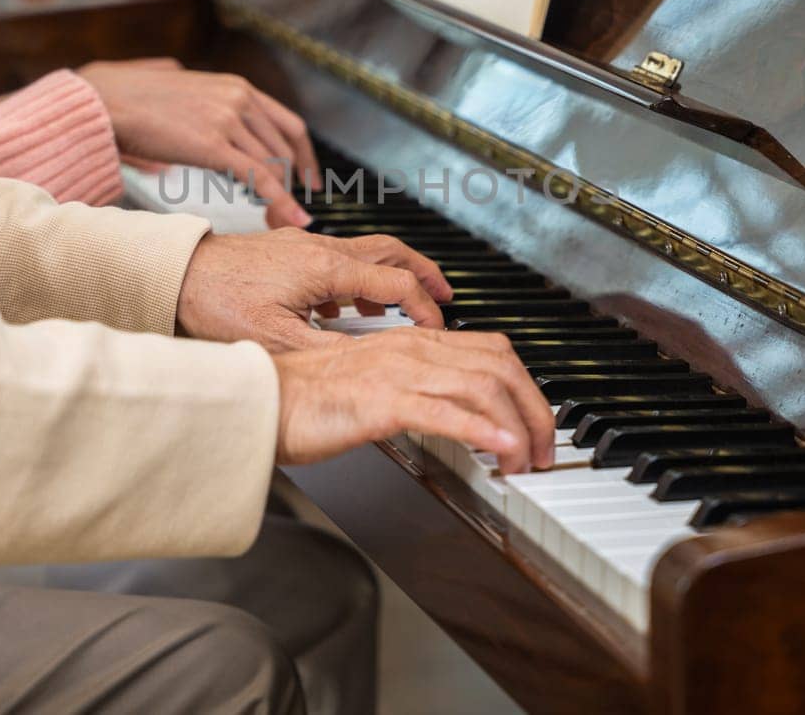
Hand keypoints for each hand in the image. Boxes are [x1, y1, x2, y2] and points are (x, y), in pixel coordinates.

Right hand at [79, 60, 320, 227]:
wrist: (104, 102)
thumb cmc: (128, 95)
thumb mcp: (178, 83)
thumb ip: (200, 94)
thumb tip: (198, 99)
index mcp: (236, 86)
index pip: (288, 124)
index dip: (305, 156)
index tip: (310, 179)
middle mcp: (240, 98)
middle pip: (284, 150)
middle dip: (292, 185)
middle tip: (290, 209)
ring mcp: (229, 120)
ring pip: (274, 166)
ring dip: (283, 197)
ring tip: (282, 220)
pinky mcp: (214, 145)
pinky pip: (259, 177)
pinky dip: (281, 201)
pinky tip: (290, 219)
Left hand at [176, 230, 454, 350]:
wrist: (175, 274)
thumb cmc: (214, 301)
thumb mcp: (277, 340)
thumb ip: (328, 351)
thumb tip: (367, 364)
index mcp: (326, 268)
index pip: (396, 282)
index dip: (424, 306)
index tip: (436, 326)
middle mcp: (319, 248)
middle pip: (392, 250)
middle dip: (424, 273)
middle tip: (444, 294)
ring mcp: (304, 245)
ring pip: (366, 250)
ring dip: (392, 274)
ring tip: (403, 302)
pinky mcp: (288, 250)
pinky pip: (339, 258)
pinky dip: (358, 277)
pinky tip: (346, 305)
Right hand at [273, 329, 554, 474]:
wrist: (258, 400)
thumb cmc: (304, 400)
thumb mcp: (371, 386)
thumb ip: (411, 390)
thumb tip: (452, 414)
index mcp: (411, 342)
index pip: (492, 351)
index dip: (526, 386)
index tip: (536, 423)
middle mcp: (411, 349)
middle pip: (500, 365)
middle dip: (535, 408)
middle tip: (545, 449)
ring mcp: (397, 372)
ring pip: (482, 386)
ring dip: (517, 426)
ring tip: (528, 461)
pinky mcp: (381, 402)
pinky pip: (445, 412)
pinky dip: (482, 430)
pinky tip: (502, 449)